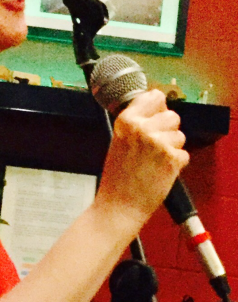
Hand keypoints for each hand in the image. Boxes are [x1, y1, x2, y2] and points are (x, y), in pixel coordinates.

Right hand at [96, 89, 189, 226]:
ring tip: (155, 160)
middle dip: (168, 129)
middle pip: (172, 115)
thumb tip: (158, 107)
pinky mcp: (171, 158)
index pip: (154, 96)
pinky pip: (184, 154)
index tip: (156, 115)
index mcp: (126, 120)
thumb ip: (137, 121)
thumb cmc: (117, 176)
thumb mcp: (118, 138)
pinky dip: (176, 163)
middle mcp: (142, 127)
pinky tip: (160, 170)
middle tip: (154, 145)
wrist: (119, 204)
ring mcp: (158, 142)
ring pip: (180, 135)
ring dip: (172, 147)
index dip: (158, 107)